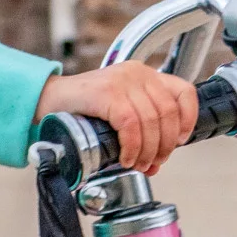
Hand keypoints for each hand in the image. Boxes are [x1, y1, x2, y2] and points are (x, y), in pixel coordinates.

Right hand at [35, 62, 198, 173]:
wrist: (48, 100)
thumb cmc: (83, 109)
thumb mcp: (120, 110)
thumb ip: (142, 126)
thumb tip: (158, 160)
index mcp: (145, 74)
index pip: (184, 92)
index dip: (188, 120)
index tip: (179, 140)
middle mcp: (138, 73)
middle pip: (169, 113)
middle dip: (164, 145)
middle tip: (152, 163)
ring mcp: (123, 80)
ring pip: (152, 121)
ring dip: (147, 151)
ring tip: (136, 164)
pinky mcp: (108, 92)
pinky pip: (131, 125)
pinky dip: (132, 147)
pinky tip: (125, 157)